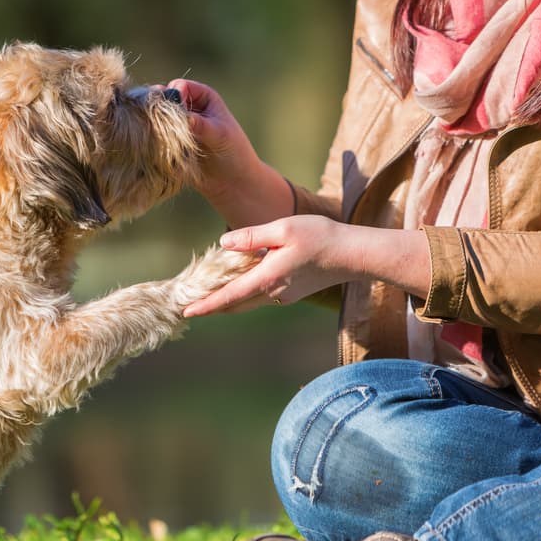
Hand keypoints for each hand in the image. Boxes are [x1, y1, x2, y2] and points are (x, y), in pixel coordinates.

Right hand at [166, 79, 294, 227]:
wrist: (232, 182)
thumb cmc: (234, 153)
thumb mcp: (220, 135)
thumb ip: (200, 124)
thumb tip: (182, 118)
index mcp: (204, 97)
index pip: (179, 86)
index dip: (173, 96)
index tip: (174, 113)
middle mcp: (188, 108)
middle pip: (163, 100)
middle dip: (159, 110)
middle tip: (159, 125)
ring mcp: (177, 126)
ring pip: (156, 118)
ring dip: (154, 126)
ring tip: (159, 139)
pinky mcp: (170, 143)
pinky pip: (154, 137)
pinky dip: (152, 140)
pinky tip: (156, 150)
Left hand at [183, 216, 431, 316]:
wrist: (354, 254)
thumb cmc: (320, 237)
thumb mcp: (282, 228)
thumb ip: (251, 237)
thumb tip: (223, 244)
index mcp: (267, 278)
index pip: (229, 296)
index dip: (206, 305)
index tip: (186, 312)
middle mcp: (273, 293)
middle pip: (235, 303)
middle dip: (212, 305)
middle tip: (189, 304)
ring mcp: (283, 296)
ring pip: (248, 299)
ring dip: (229, 296)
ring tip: (207, 290)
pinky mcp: (292, 293)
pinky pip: (262, 293)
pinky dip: (246, 289)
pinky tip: (241, 276)